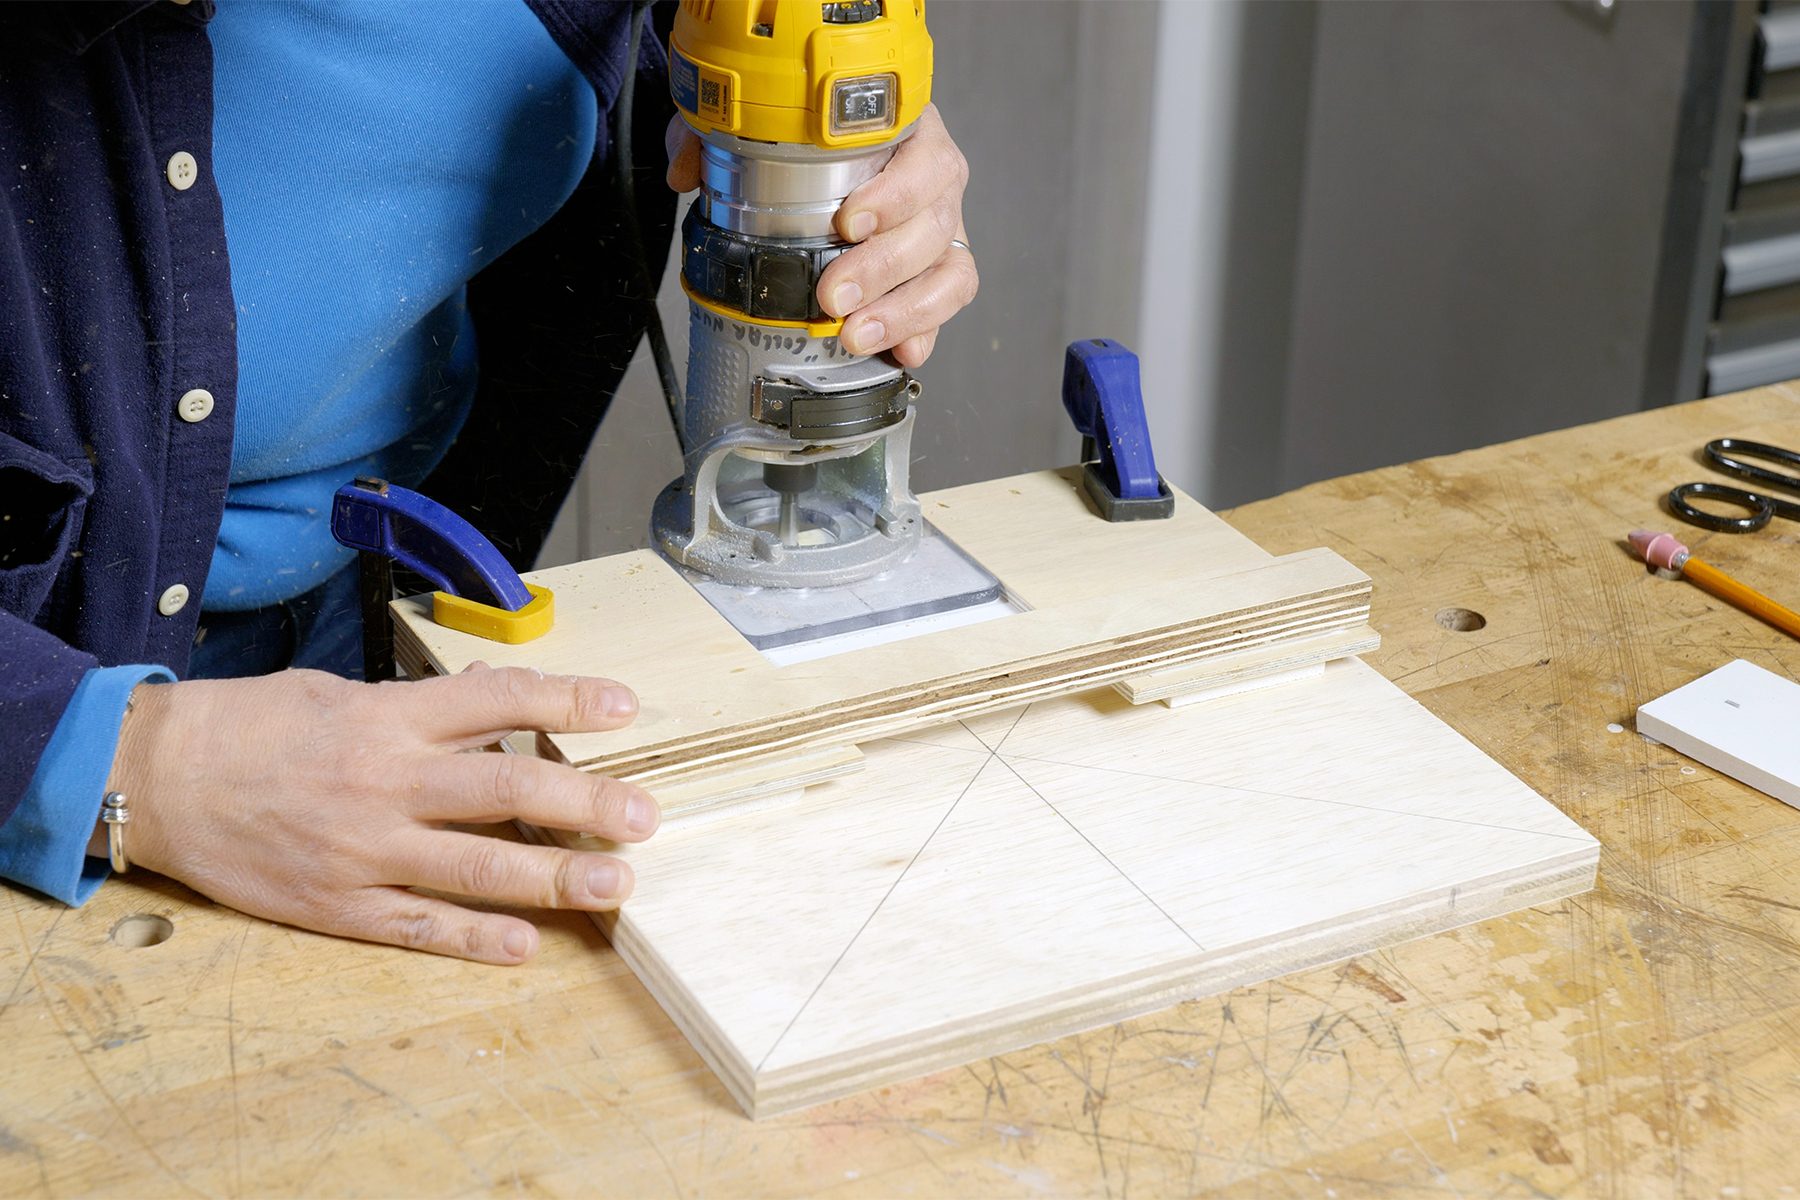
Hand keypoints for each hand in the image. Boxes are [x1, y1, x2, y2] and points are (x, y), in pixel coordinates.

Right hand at [103, 665, 658, 963]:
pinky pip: (419, 925)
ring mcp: (362, 850)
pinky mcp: (336, 904)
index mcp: (388, 718)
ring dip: (556, 879)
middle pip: (508, 792)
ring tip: (616, 883)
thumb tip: (496, 701)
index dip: (568, 701)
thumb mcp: (336, 692)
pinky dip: (476, 938)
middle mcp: (385, 782)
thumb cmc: (248, 726)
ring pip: (477, 868)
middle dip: (586, 803)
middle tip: (644, 815)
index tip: (625, 708)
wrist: (153, 778)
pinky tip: (527, 945)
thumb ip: (419, 708)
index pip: (499, 701)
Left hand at [665, 102, 977, 367]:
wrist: (843, 148)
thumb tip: (687, 170)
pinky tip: (901, 352)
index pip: (921, 161)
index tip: (849, 222)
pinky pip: (949, 301)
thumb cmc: (816, 136)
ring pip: (949, 272)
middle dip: (881, 268)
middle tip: (833, 295)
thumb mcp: (762, 122)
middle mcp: (935, 180)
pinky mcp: (941, 270)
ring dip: (903, 310)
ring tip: (856, 335)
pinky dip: (925, 329)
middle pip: (931, 226)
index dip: (892, 195)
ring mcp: (943, 227)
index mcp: (907, 132)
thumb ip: (720, 133)